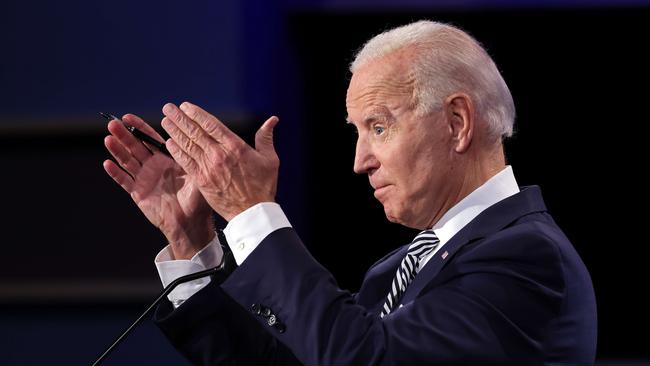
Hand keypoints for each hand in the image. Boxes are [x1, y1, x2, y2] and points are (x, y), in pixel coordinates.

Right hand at [103, 114, 214, 258]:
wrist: (190, 222)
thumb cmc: (197, 199)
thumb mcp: (196, 174)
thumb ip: (190, 156)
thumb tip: (189, 136)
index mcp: (167, 159)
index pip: (150, 139)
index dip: (139, 128)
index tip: (128, 117)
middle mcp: (153, 166)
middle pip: (135, 147)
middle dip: (124, 135)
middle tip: (113, 123)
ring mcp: (144, 179)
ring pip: (127, 161)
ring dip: (117, 149)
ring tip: (108, 137)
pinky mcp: (138, 193)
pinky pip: (124, 181)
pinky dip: (116, 173)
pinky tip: (107, 163)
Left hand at [160, 102, 279, 220]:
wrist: (252, 212)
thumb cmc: (263, 186)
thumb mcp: (269, 159)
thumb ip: (266, 138)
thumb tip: (272, 120)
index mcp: (235, 147)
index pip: (212, 124)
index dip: (197, 114)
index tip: (186, 106)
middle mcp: (219, 154)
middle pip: (196, 132)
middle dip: (180, 118)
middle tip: (168, 108)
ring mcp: (209, 167)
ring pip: (188, 145)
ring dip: (175, 131)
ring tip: (165, 120)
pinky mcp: (202, 180)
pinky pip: (186, 162)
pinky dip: (177, 151)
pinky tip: (168, 142)